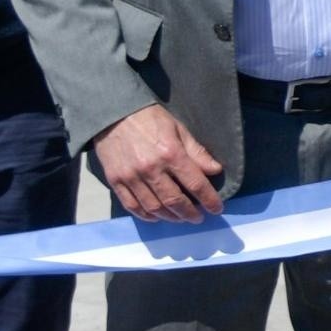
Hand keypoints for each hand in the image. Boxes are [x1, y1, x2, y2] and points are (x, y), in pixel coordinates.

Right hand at [94, 103, 226, 222]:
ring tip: (180, 218)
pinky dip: (147, 216)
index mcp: (170, 153)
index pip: (195, 184)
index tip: (217, 209)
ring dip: (171, 217)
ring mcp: (131, 177)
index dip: (209, 200)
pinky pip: (132, 206)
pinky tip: (157, 216)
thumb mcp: (179, 129)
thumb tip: (216, 170)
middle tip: (198, 217)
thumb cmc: (150, 119)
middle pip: (174, 201)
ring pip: (154, 208)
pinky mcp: (115, 181)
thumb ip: (197, 152)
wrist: (113, 113)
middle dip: (190, 214)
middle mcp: (151, 169)